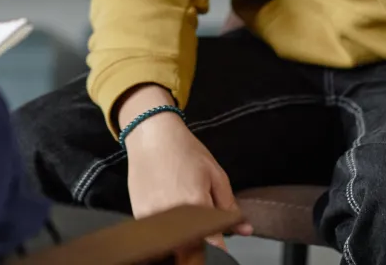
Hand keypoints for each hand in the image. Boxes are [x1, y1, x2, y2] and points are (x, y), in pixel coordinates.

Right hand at [120, 87, 252, 255]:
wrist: (152, 135)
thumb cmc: (185, 151)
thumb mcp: (216, 175)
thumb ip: (230, 206)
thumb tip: (245, 230)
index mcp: (197, 204)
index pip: (213, 245)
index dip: (219, 248)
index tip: (220, 246)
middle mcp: (173, 215)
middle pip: (192, 248)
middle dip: (201, 242)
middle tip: (203, 228)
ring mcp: (154, 217)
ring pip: (173, 243)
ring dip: (182, 238)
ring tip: (184, 214)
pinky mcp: (140, 216)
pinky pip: (157, 234)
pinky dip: (166, 230)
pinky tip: (169, 209)